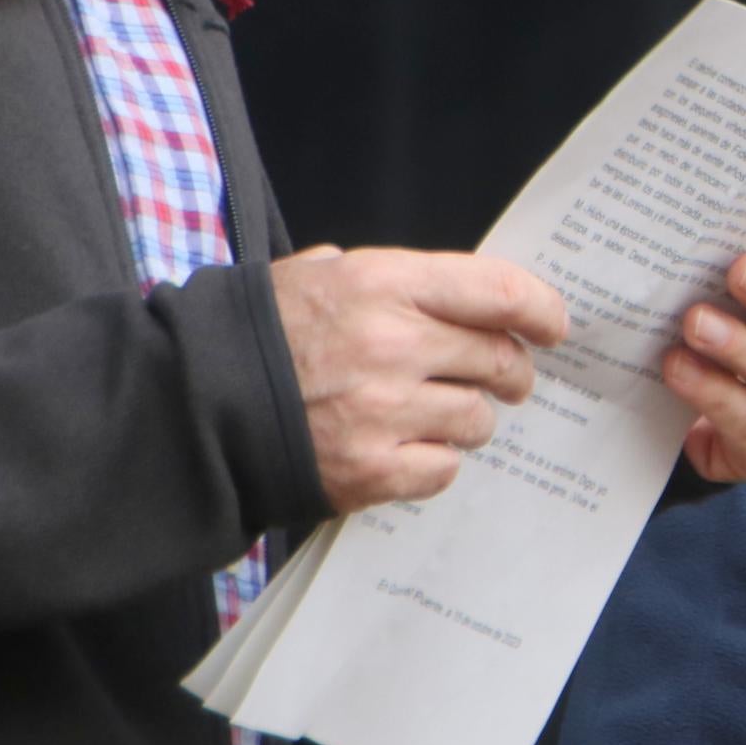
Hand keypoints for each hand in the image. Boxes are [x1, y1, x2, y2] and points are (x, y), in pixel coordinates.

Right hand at [270, 247, 569, 510]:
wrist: (191, 406)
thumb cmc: (254, 335)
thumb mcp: (315, 274)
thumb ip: (386, 278)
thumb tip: (451, 292)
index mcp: (383, 284)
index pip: (497, 291)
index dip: (540, 309)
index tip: (553, 324)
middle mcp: (393, 345)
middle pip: (499, 360)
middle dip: (511, 371)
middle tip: (506, 378)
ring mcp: (384, 413)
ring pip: (477, 419)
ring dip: (470, 418)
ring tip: (437, 414)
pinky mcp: (371, 471)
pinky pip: (444, 468)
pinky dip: (435, 461)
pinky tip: (406, 448)